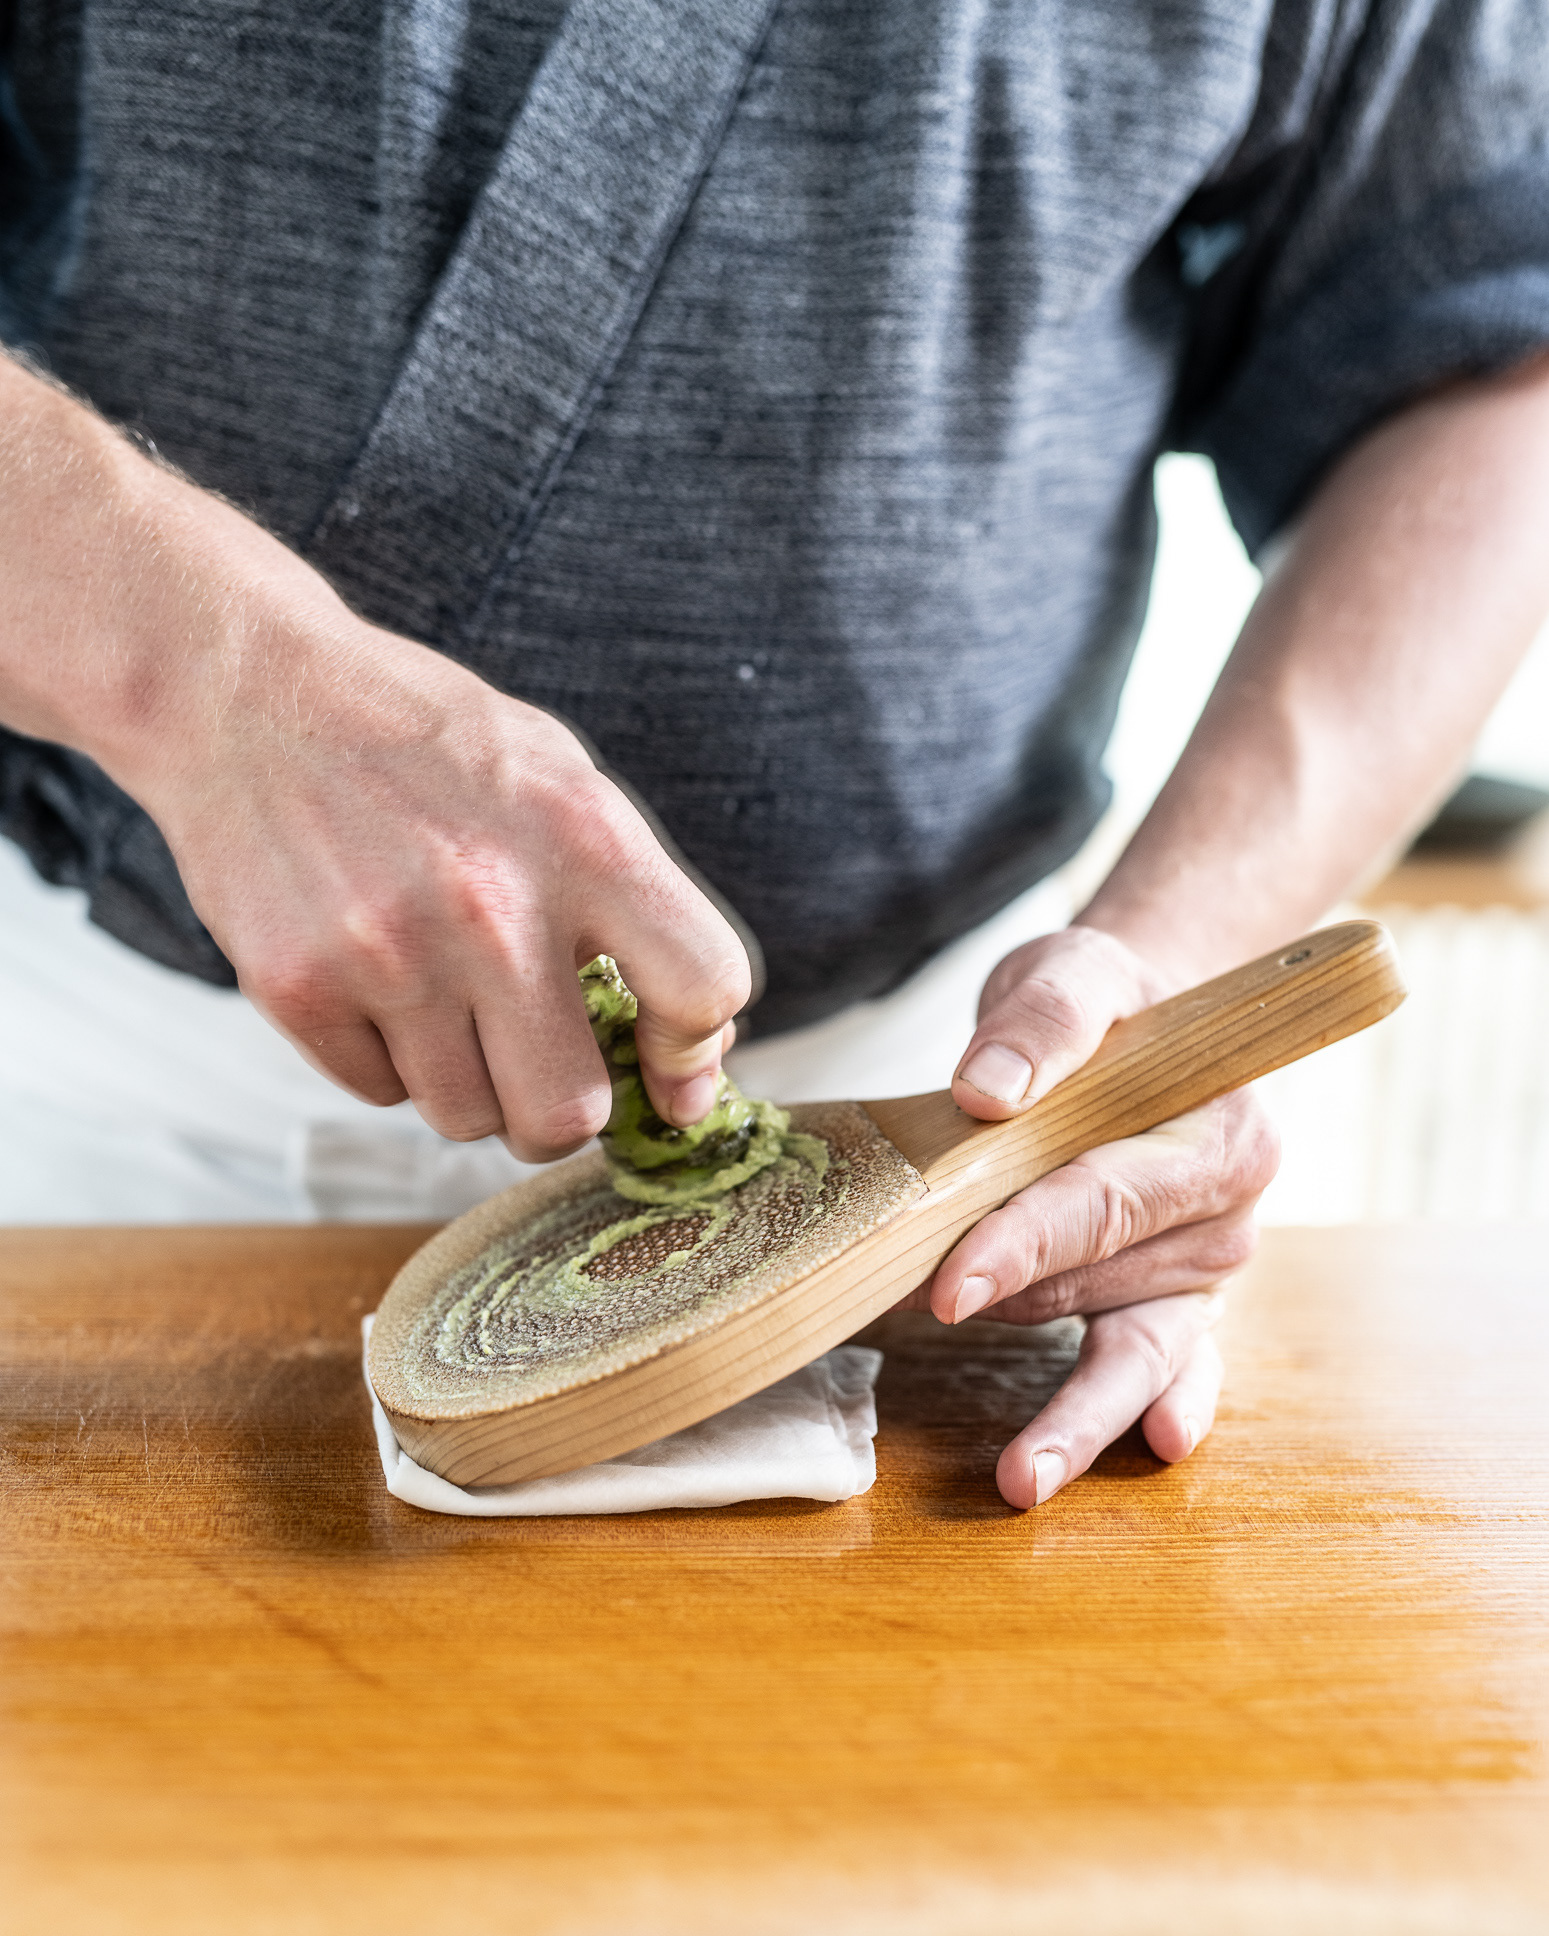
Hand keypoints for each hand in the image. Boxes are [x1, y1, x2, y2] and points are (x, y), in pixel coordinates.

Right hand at [0, 354, 748, 1158]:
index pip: (703, 990)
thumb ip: (636, 902)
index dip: (695, 1054)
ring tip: (447, 1002)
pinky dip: (390, 1061)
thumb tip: (694, 1052)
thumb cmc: (426, 743)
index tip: (671, 1071)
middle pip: (572, 1113)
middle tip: (541, 1067)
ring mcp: (389, 955)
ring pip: (468, 1119)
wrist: (247, 692)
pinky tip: (376, 982)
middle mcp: (494, 906)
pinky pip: (381, 1094)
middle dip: (564, 1108)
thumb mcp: (561, 777)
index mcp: (586, 839)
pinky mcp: (299, 989)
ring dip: (470, 1085)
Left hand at [925, 925, 1278, 1508]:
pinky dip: (1164, 1409)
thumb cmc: (1107, 1007)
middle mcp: (1228, 1214)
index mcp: (1220, 1132)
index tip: (951, 1281)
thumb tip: (988, 1093)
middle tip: (936, 1347)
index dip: (1027, 1240)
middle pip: (1106, 1278)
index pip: (1107, 1197)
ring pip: (1133, 1348)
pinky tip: (1155, 1446)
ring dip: (1074, 1408)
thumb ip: (1043, 1022)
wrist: (1139, 1032)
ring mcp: (1206, 1272)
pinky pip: (1175, 1370)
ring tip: (1021, 1477)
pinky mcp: (1178, 1308)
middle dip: (1017, 1305)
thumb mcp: (1073, 976)